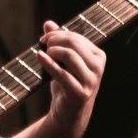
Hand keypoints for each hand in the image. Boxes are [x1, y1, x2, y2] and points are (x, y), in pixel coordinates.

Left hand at [37, 20, 106, 137]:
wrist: (68, 114)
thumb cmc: (66, 84)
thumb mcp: (63, 62)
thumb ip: (58, 42)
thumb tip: (48, 23)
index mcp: (98, 56)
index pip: (77, 37)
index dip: (58, 34)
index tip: (44, 38)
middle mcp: (98, 67)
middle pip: (74, 43)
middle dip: (55, 40)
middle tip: (42, 43)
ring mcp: (91, 81)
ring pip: (70, 55)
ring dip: (53, 51)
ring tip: (44, 53)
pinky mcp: (80, 93)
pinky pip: (62, 74)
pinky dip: (49, 64)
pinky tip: (39, 57)